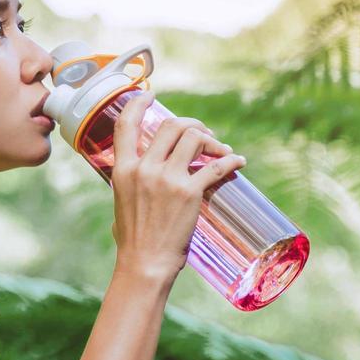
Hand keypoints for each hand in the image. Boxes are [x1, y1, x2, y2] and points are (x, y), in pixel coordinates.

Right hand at [109, 89, 244, 284]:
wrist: (145, 264)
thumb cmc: (134, 240)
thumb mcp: (121, 202)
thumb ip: (129, 182)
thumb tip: (140, 175)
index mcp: (123, 169)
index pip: (125, 125)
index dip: (138, 104)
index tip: (150, 96)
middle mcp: (144, 168)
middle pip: (172, 126)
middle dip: (193, 124)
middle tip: (204, 134)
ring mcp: (167, 179)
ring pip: (194, 138)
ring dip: (212, 140)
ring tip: (221, 150)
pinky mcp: (190, 192)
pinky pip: (216, 166)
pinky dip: (231, 159)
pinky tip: (238, 161)